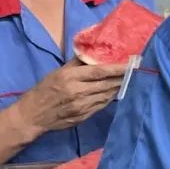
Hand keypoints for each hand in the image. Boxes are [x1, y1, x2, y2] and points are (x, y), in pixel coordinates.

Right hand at [9, 59, 127, 138]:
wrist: (34, 114)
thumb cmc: (45, 89)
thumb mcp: (58, 72)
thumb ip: (77, 63)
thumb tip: (93, 51)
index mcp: (71, 78)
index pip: (100, 72)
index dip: (117, 68)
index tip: (131, 63)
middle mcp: (78, 92)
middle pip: (106, 84)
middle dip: (122, 77)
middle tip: (136, 70)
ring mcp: (82, 107)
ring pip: (106, 96)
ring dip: (118, 87)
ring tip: (128, 79)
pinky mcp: (83, 117)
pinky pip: (101, 106)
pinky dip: (109, 98)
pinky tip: (114, 92)